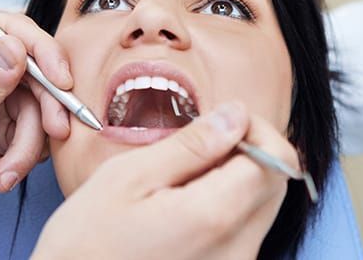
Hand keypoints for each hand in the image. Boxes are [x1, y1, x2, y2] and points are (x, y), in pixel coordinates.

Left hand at [0, 13, 73, 255]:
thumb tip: (16, 45)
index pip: (10, 31)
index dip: (42, 53)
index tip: (62, 82)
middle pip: (35, 70)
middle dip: (44, 108)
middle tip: (54, 133)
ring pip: (38, 108)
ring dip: (26, 149)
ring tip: (0, 177)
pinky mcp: (4, 121)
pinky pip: (34, 132)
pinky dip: (22, 159)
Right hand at [32, 102, 296, 259]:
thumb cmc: (86, 241)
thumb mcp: (129, 177)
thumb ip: (191, 145)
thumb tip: (236, 116)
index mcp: (214, 217)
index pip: (275, 159)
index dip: (255, 127)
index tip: (222, 118)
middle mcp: (237, 250)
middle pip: (276, 184)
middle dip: (249, 150)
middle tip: (202, 140)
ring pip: (262, 207)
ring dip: (236, 178)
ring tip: (185, 174)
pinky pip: (244, 232)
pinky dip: (225, 206)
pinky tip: (183, 203)